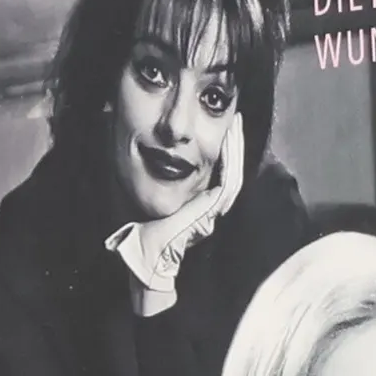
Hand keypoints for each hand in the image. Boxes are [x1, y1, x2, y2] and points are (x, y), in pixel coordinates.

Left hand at [111, 111, 245, 310]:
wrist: (143, 255)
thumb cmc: (139, 230)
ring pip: (233, 172)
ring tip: (237, 124)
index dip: (222, 150)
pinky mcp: (212, 211)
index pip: (216, 172)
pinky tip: (231, 140)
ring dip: (236, 148)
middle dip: (233, 144)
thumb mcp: (144, 195)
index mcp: (197, 205)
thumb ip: (148, 178)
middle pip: (229, 169)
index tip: (221, 128)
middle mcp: (209, 208)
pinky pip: (228, 181)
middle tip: (236, 119)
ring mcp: (213, 211)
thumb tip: (139, 152)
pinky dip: (231, 160)